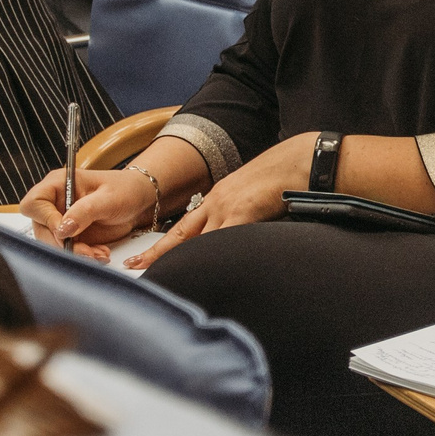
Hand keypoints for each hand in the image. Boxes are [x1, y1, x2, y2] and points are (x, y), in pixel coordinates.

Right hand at [18, 167, 157, 259]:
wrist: (140, 201)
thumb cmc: (126, 190)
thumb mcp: (108, 198)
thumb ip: (85, 211)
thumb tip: (62, 228)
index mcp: (59, 184)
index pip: (34, 203)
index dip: (46, 219)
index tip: (65, 230)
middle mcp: (55, 203)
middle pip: (41, 229)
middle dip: (63, 244)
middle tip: (86, 251)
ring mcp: (62, 220)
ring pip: (53, 244)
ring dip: (75, 253)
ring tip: (99, 253)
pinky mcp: (71, 236)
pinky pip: (68, 251)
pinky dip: (83, 256)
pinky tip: (100, 253)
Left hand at [123, 131, 311, 269]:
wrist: (300, 159)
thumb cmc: (283, 180)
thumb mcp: (254, 198)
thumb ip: (243, 217)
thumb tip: (238, 240)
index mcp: (218, 199)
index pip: (185, 227)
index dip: (164, 244)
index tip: (146, 256)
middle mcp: (216, 202)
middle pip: (180, 234)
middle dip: (156, 252)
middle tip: (134, 265)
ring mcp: (227, 207)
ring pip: (195, 239)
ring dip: (179, 259)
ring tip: (162, 275)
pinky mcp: (243, 212)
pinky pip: (221, 239)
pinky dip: (210, 256)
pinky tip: (201, 271)